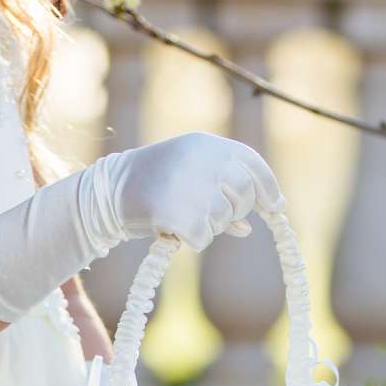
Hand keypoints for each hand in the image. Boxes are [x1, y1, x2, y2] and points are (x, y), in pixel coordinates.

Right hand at [98, 132, 282, 253]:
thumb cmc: (155, 182)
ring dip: (211, 225)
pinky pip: (205, 237)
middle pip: (245, 193)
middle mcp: (203, 160)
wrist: (111, 190)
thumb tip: (254, 223)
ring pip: (225, 219)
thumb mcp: (192, 173)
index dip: (268, 187)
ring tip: (183, 214)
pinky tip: (175, 229)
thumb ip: (224, 188)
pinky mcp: (177, 212)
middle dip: (237, 209)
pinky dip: (194, 240)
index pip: (253, 163)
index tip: (274, 205)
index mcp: (208, 145)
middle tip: (217, 215)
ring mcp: (191, 185)